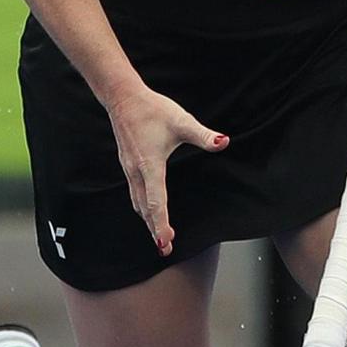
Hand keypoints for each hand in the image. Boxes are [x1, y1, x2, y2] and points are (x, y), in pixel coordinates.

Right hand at [104, 85, 228, 256]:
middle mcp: (136, 172)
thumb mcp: (182, 121)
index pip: (156, 202)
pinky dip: (142, 207)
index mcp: (150, 166)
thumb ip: (203, 135)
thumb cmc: (153, 109)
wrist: (123, 98)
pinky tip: (148, 210)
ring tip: (158, 235)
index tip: (165, 242)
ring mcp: (129, 170)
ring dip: (147, 220)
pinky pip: (134, 193)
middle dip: (154, 229)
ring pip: (137, 203)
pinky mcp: (127, 165)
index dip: (161, 224)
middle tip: (165, 249)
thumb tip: (223, 142)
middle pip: (145, 209)